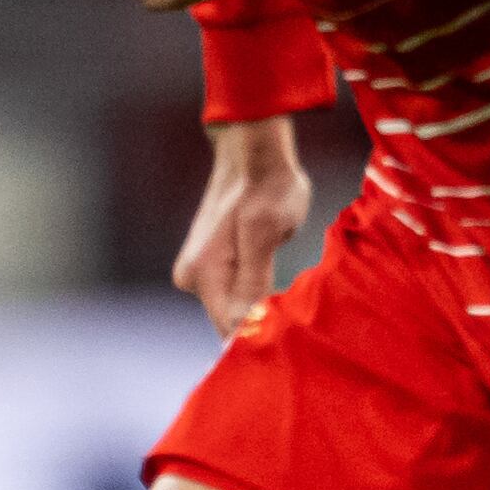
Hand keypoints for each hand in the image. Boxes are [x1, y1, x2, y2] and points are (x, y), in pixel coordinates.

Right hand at [171, 115, 312, 334]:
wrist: (255, 154)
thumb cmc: (266, 187)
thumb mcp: (265, 233)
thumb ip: (252, 282)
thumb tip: (242, 327)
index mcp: (202, 274)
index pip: (230, 329)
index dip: (261, 334)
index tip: (291, 332)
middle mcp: (192, 278)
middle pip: (232, 321)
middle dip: (263, 317)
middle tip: (296, 301)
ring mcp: (201, 272)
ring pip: (238, 307)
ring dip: (263, 302)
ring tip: (285, 278)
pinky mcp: (214, 266)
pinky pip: (238, 292)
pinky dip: (258, 289)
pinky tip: (274, 270)